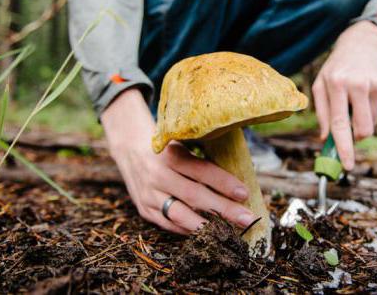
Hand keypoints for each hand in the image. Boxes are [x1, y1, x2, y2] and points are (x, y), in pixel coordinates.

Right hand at [101, 88, 257, 233]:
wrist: (129, 150)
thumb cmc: (167, 147)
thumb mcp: (182, 143)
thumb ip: (204, 158)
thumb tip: (237, 177)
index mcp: (171, 155)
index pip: (201, 170)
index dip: (224, 182)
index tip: (244, 192)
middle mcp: (158, 175)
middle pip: (194, 195)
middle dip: (223, 209)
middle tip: (246, 218)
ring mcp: (149, 194)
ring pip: (180, 214)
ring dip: (207, 226)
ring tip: (228, 233)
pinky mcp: (145, 210)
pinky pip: (169, 224)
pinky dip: (188, 230)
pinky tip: (207, 234)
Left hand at [312, 21, 376, 170]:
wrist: (362, 43)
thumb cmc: (336, 68)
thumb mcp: (321, 84)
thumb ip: (322, 113)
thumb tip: (326, 139)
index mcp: (336, 84)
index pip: (340, 123)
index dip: (344, 147)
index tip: (347, 165)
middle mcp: (357, 84)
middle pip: (362, 129)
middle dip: (356, 137)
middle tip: (349, 131)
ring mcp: (376, 85)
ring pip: (371, 123)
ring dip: (362, 121)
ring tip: (355, 101)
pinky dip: (370, 109)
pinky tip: (365, 92)